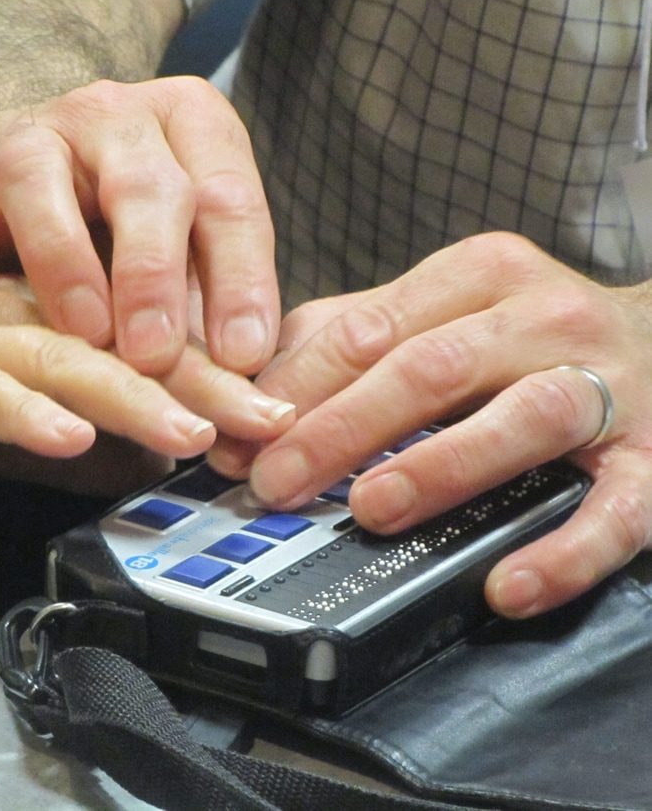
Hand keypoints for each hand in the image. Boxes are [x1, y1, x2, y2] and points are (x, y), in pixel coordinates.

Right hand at [0, 77, 279, 376]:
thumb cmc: (136, 228)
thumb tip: (254, 381)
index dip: (240, 279)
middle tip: (159, 354)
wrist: (42, 169)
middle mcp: (110, 118)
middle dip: (155, 273)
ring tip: (84, 335)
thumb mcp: (192, 247)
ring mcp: (26, 141)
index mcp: (188, 126)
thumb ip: (220, 296)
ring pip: (36, 184)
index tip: (244, 357)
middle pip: (144, 185)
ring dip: (63, 263)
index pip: (226, 197)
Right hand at [0, 275, 294, 488]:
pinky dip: (25, 414)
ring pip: (67, 354)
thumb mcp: (59, 414)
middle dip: (203, 379)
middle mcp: (40, 307)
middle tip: (266, 419)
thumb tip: (180, 458)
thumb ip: (114, 435)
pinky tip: (72, 437)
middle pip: (128, 335)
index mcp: (78, 312)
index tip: (283, 415)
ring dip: (131, 395)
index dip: (227, 374)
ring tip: (191, 432)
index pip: (165, 338)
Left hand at [209, 233, 651, 617]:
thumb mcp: (443, 308)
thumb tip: (259, 388)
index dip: (300, 388)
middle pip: (431, 368)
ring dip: (440, 468)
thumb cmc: (529, 334)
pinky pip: (614, 509)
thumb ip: (352, 333)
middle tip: (279, 484)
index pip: (371, 328)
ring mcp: (606, 386)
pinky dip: (562, 551)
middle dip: (343, 429)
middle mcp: (544, 318)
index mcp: (479, 275)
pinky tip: (506, 585)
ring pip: (521, 418)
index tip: (247, 441)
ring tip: (371, 511)